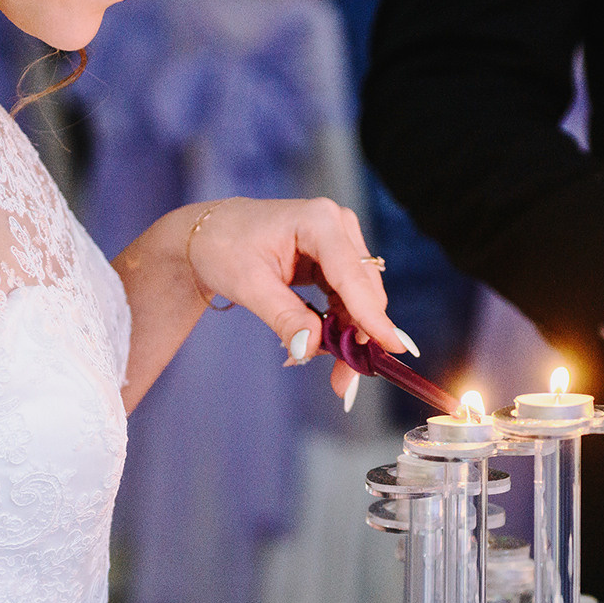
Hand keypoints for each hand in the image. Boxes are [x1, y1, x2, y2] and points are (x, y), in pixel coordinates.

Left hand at [186, 197, 408, 401]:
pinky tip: (324, 347)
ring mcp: (339, 242)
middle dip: (357, 337)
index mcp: (318, 221)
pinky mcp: (335, 260)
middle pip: (363, 291)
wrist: (210, 235)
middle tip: (342, 381)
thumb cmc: (223, 247)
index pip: (351, 276)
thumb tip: (311, 348)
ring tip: (335, 375)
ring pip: (360, 300)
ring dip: (349, 337)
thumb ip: (284, 316)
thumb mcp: (249, 284)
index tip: (393, 346)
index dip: (372, 315)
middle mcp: (337, 226)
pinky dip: (339, 326)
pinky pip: (348, 299)